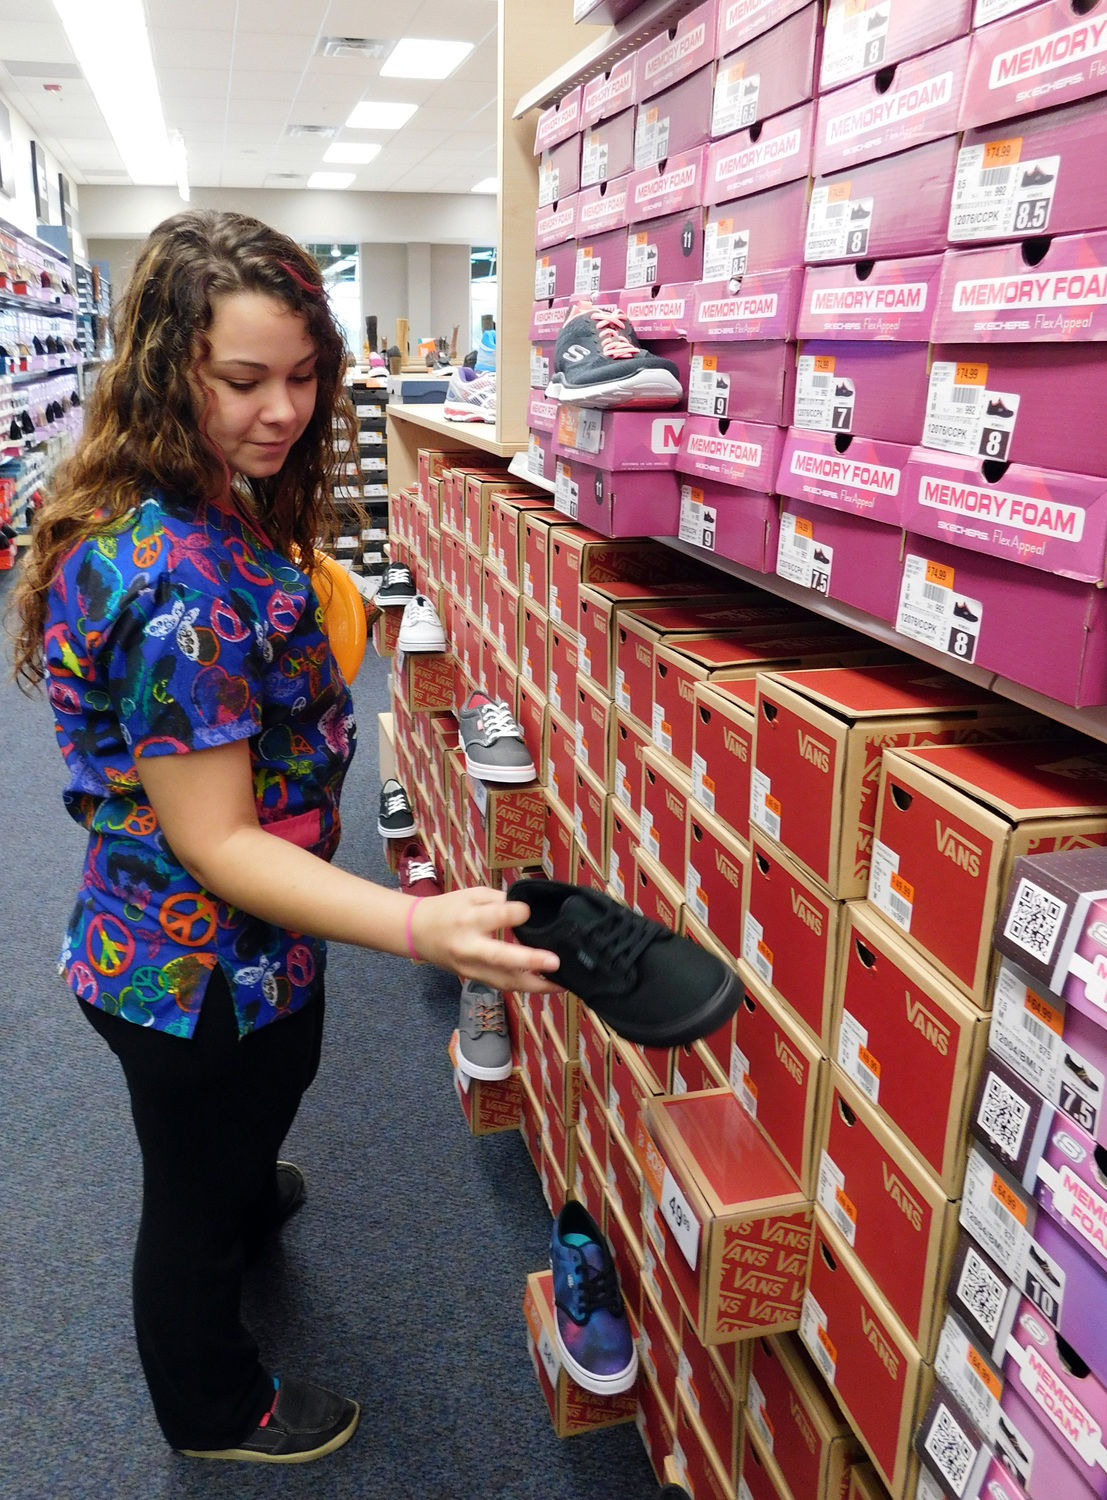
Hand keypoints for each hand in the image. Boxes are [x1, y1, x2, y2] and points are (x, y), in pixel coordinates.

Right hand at [409, 887, 558, 992]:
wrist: (417, 932)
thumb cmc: (448, 909)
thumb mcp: (471, 894)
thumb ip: (499, 900)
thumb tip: (528, 909)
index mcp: (467, 919)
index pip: (496, 916)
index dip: (516, 913)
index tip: (529, 911)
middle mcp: (469, 947)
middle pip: (500, 957)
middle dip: (530, 961)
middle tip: (555, 962)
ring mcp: (470, 968)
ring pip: (504, 981)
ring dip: (535, 985)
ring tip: (561, 983)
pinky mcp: (473, 979)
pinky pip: (502, 985)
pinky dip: (524, 987)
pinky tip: (544, 985)